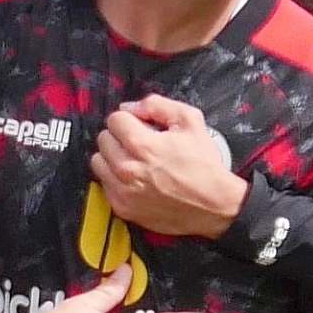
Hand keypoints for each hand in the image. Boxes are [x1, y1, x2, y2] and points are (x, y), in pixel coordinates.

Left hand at [90, 96, 248, 237]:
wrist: (214, 205)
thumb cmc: (204, 165)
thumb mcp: (190, 121)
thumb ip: (157, 105)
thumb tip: (131, 107)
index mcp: (141, 145)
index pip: (114, 120)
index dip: (129, 119)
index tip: (139, 126)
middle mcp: (127, 168)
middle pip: (103, 139)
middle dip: (120, 136)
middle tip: (139, 143)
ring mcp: (122, 190)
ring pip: (98, 162)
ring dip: (112, 157)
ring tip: (134, 160)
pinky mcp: (122, 207)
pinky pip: (104, 185)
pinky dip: (115, 179)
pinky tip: (135, 178)